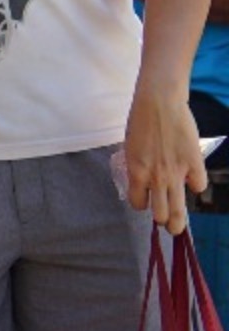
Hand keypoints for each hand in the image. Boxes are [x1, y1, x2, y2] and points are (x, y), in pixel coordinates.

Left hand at [124, 87, 207, 234]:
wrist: (159, 105)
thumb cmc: (141, 123)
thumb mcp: (131, 149)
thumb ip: (139, 167)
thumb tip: (145, 180)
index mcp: (136, 173)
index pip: (137, 203)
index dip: (141, 204)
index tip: (145, 202)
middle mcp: (156, 178)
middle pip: (160, 213)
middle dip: (162, 221)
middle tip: (165, 224)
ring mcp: (176, 173)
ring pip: (178, 208)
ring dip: (177, 219)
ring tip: (177, 226)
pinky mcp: (194, 164)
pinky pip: (199, 186)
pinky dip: (196, 184)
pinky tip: (192, 180)